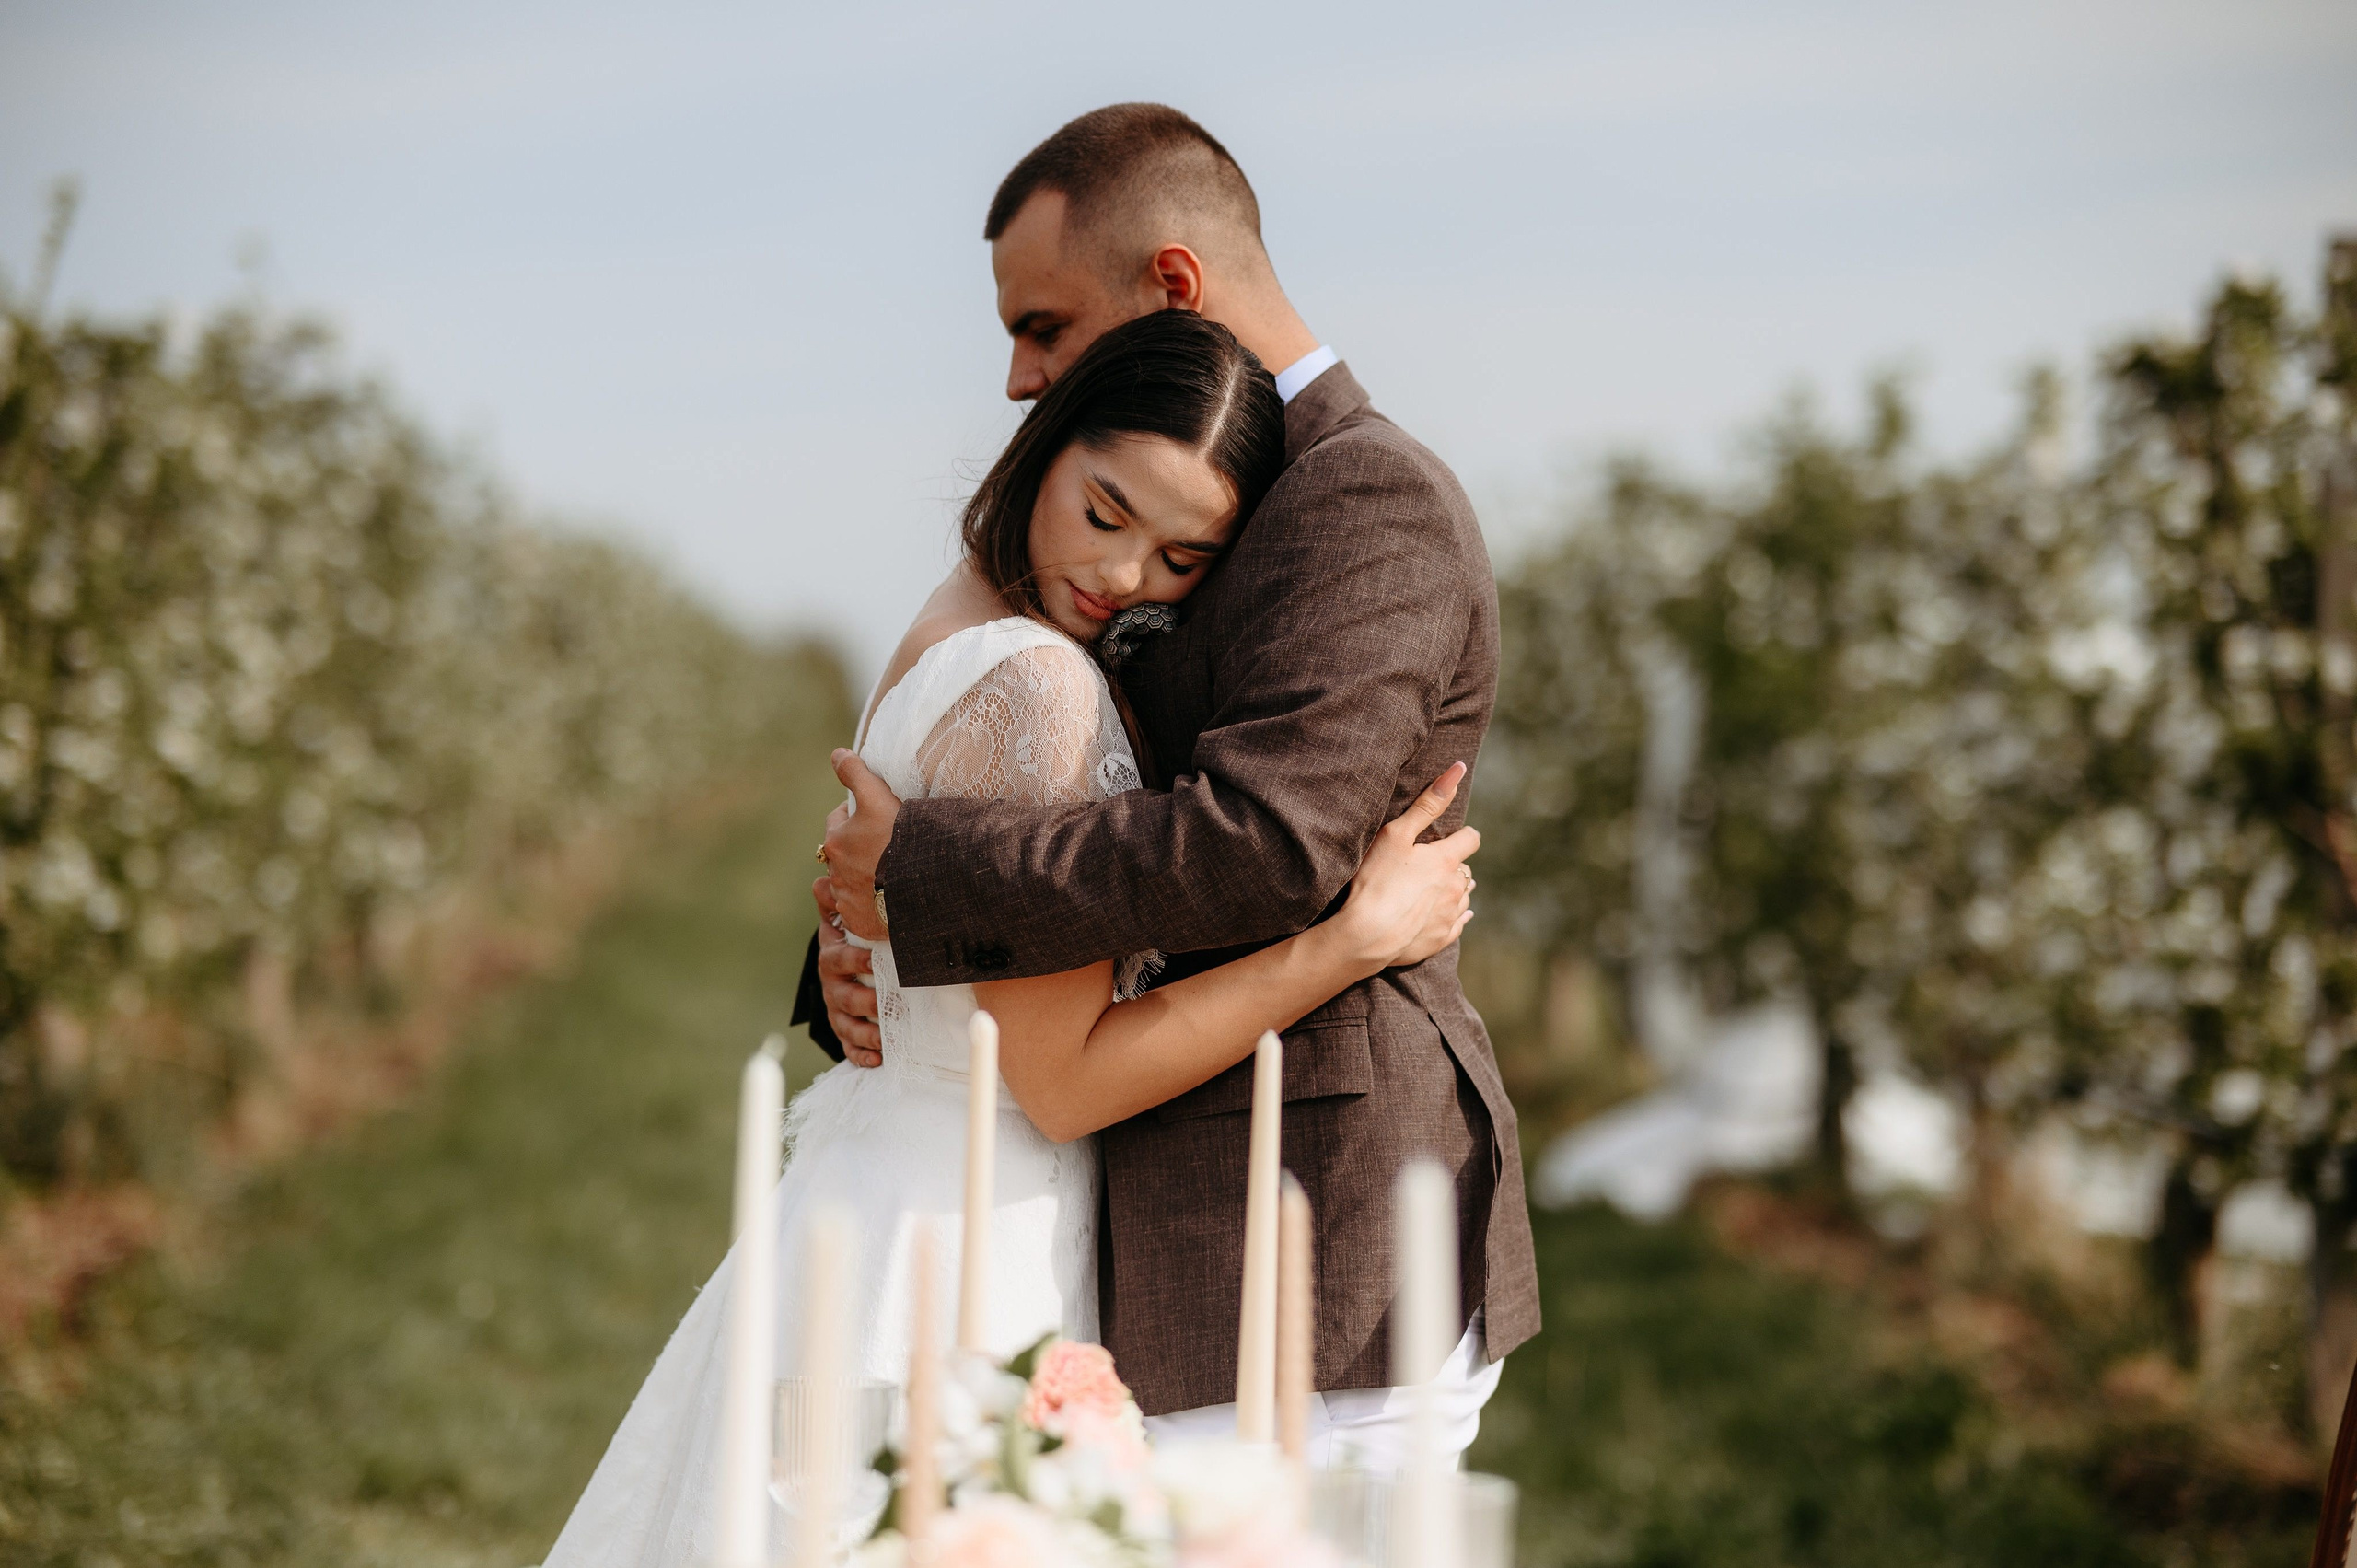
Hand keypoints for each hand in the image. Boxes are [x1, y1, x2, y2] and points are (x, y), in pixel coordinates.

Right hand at [813, 878, 882, 1067]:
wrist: (849, 964)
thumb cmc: (854, 938)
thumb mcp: (846, 919)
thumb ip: (836, 901)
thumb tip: (822, 880)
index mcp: (833, 957)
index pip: (838, 958)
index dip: (854, 959)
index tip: (874, 960)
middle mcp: (833, 986)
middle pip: (843, 997)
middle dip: (864, 1002)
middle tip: (887, 1004)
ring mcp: (838, 1010)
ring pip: (846, 1025)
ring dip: (865, 1034)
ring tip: (885, 1041)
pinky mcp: (846, 1031)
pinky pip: (849, 1048)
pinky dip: (861, 1055)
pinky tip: (877, 1060)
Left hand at [824, 750, 902, 940]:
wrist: (924, 886)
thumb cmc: (902, 838)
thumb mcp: (878, 797)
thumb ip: (855, 773)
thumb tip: (836, 753)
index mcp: (837, 841)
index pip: (839, 821)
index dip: (855, 815)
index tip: (873, 816)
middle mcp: (835, 872)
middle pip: (843, 854)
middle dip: (857, 848)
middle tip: (884, 847)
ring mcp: (847, 900)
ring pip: (850, 883)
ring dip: (863, 878)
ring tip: (890, 875)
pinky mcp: (860, 922)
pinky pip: (860, 912)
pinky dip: (869, 906)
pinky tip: (889, 901)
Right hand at [1331, 763, 1477, 974]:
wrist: (1365, 935)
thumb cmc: (1375, 880)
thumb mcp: (1397, 834)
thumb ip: (1428, 803)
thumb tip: (1458, 769)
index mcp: (1446, 860)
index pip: (1470, 839)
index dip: (1461, 835)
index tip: (1451, 836)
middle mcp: (1456, 888)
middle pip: (1465, 870)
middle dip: (1452, 866)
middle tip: (1427, 866)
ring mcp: (1450, 916)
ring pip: (1463, 897)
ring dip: (1452, 891)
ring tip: (1429, 891)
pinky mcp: (1440, 940)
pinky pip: (1457, 925)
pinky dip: (1451, 917)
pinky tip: (1441, 916)